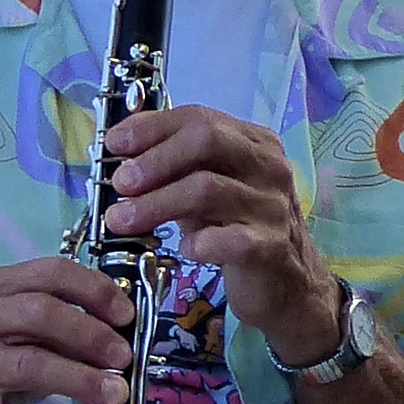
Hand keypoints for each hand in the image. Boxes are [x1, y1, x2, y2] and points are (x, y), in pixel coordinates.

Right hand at [0, 254, 135, 403]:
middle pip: (39, 314)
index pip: (48, 274)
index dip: (94, 291)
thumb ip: (56, 327)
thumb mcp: (11, 331)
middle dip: (90, 333)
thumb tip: (121, 337)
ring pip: (29, 366)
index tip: (126, 315)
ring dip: (80, 380)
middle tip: (124, 357)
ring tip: (116, 395)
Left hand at [101, 104, 343, 357]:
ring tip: (121, 220)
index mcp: (255, 142)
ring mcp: (272, 206)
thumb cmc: (238, 230)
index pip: (199, 118)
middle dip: (154, 159)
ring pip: (206, 188)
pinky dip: (194, 243)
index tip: (114, 144)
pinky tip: (183, 248)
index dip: (151, 127)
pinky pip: (223, 239)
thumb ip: (175, 170)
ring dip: (155, 203)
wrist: (288, 285)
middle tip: (120, 182)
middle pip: (207, 139)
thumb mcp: (207, 191)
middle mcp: (269, 166)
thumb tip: (121, 156)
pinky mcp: (270, 247)